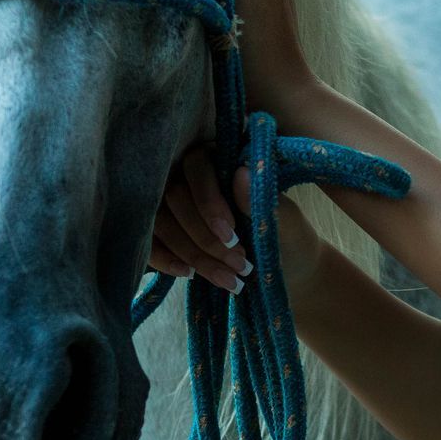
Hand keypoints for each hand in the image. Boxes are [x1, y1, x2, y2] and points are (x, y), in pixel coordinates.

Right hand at [150, 140, 325, 289]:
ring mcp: (173, 203)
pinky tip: (189, 275)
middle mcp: (191, 175)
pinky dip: (166, 260)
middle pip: (174, 196)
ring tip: (227, 281)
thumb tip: (240, 171)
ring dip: (191, 253)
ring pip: (160, 221)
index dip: (208, 201)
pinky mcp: (165, 231)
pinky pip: (150, 241)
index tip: (231, 236)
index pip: (197, 167)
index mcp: (222, 159)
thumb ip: (260, 199)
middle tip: (238, 265)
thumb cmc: (290, 239)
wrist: (290, 271)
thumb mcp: (285, 221)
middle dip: (204, 236)